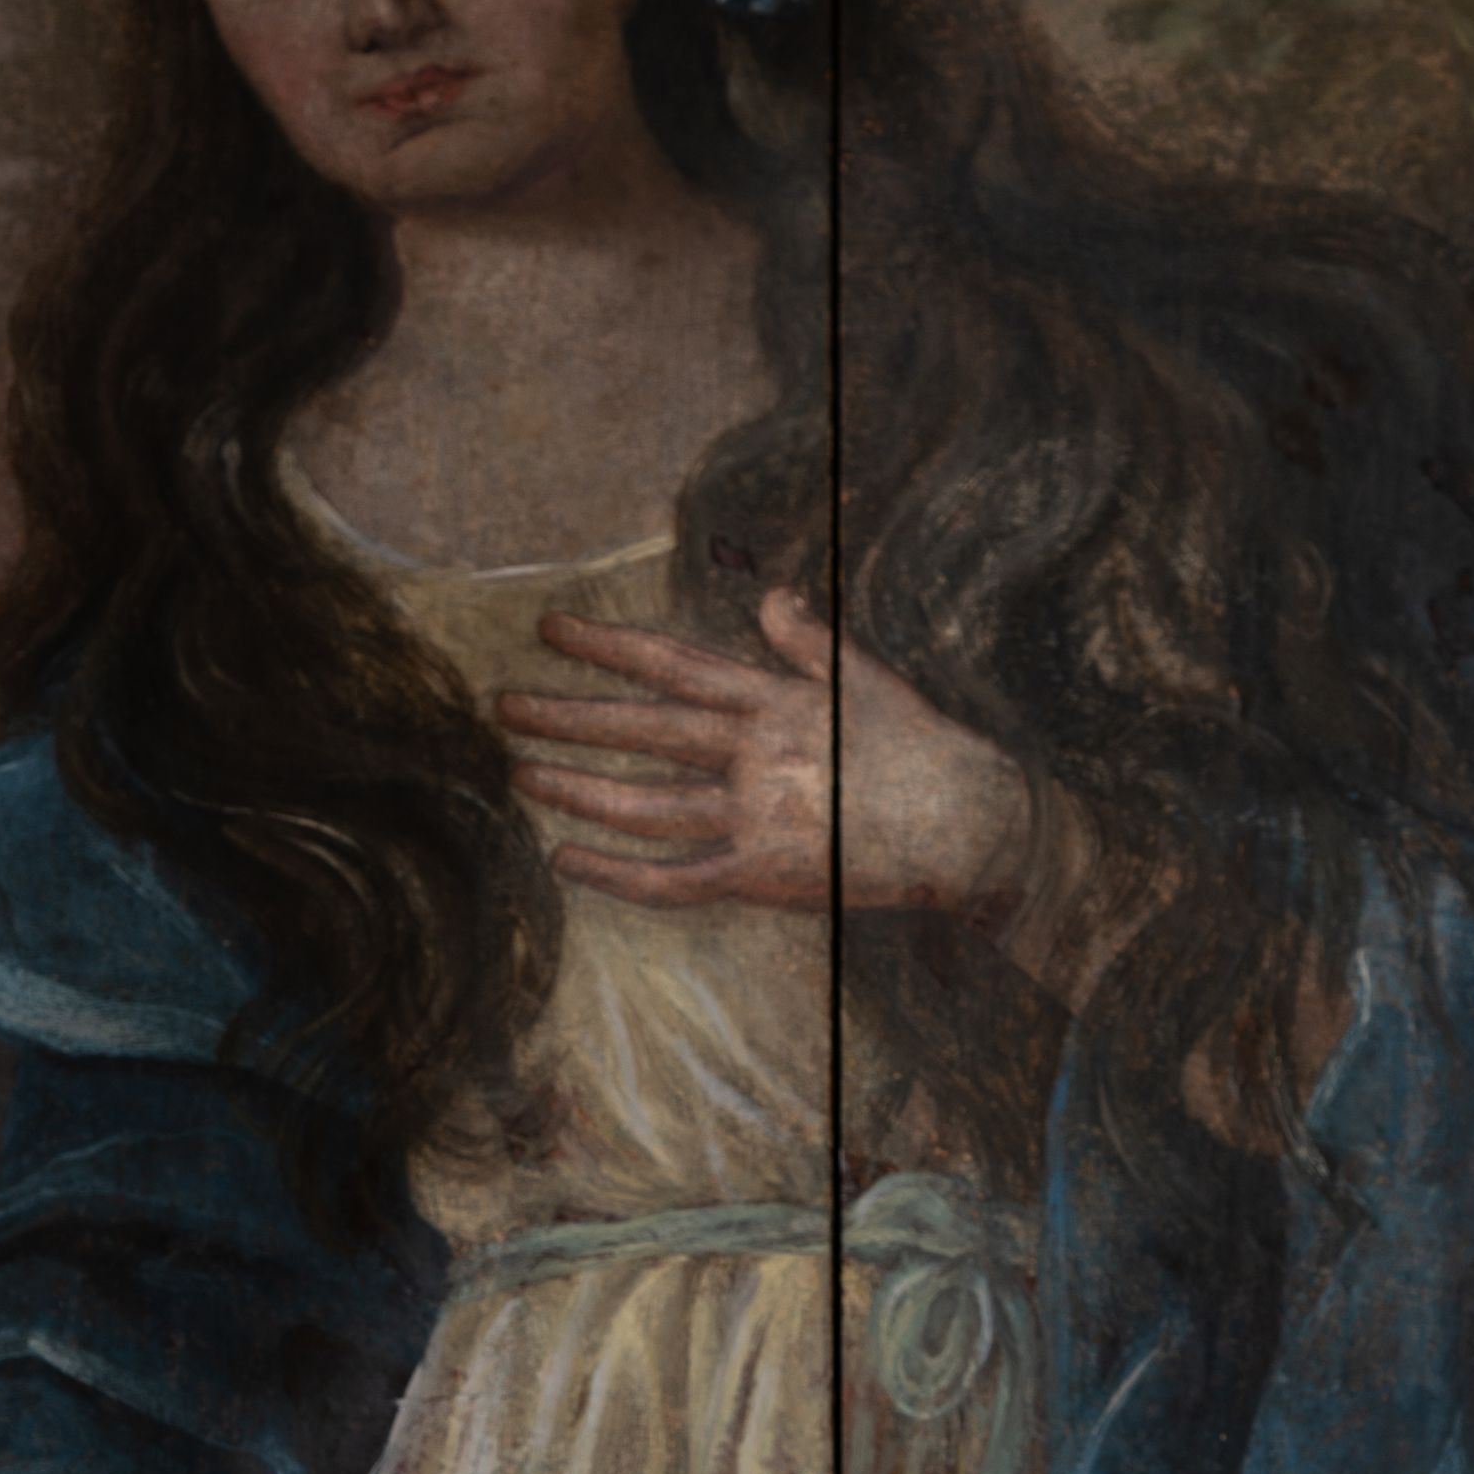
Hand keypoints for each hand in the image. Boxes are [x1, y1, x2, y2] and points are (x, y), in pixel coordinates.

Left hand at [498, 590, 1032, 915]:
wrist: (969, 823)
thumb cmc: (923, 749)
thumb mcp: (868, 678)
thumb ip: (808, 640)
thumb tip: (769, 595)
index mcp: (774, 700)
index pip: (672, 665)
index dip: (606, 646)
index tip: (550, 630)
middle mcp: (754, 753)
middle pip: (641, 730)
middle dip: (567, 716)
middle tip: (503, 708)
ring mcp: (754, 816)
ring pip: (644, 804)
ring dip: (577, 790)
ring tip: (522, 775)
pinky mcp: (760, 876)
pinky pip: (673, 879)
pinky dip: (616, 874)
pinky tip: (567, 861)